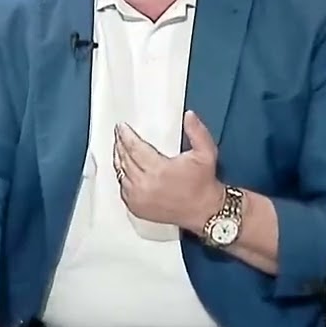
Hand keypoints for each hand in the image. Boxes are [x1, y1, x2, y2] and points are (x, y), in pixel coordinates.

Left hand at [114, 111, 224, 231]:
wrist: (205, 211)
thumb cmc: (204, 183)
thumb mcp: (206, 153)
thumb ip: (197, 132)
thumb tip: (189, 115)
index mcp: (158, 170)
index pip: (134, 148)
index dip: (126, 136)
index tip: (121, 127)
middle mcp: (144, 185)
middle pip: (124, 159)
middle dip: (120, 145)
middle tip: (119, 135)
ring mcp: (138, 198)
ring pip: (121, 173)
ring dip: (119, 160)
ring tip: (119, 148)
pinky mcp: (136, 208)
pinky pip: (123, 188)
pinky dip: (123, 177)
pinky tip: (124, 168)